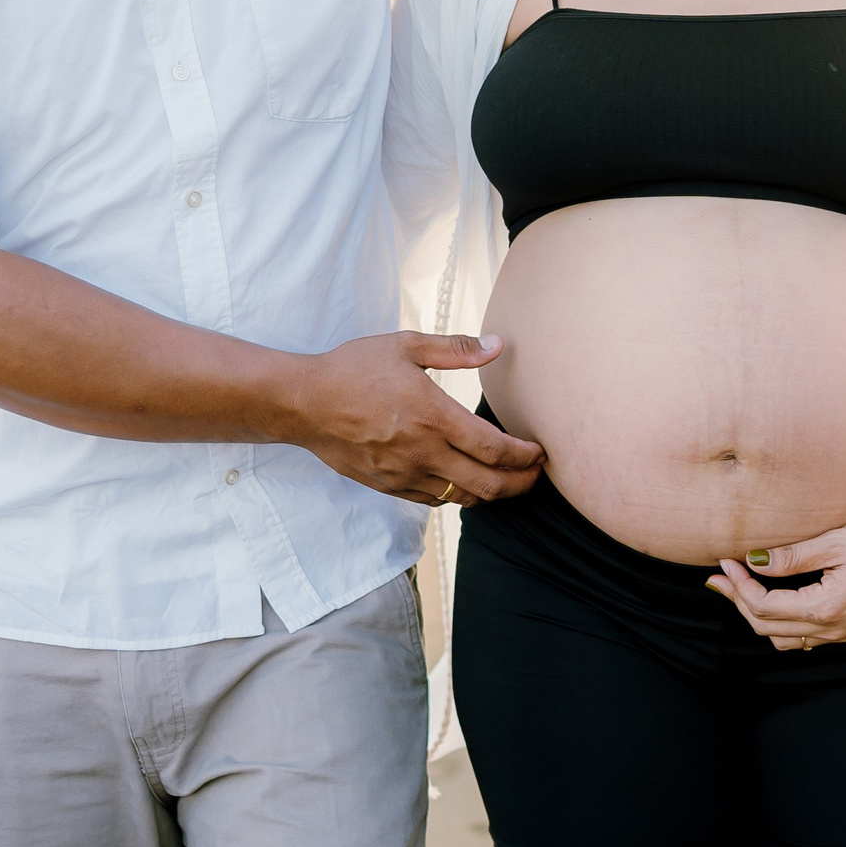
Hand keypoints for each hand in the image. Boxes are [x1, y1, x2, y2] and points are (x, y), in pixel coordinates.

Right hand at [280, 331, 543, 505]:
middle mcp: (424, 453)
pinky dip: (459, 495)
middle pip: (489, 485)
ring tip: (508, 480)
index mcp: (434, 417)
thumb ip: (457, 349)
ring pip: (464, 498)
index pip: (495, 450)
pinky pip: (435, 501)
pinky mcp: (389, 487)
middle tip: (536, 474)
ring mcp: (406, 475)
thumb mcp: (406, 346)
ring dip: (493, 493)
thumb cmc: (354, 369)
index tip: (540, 452)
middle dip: (521, 483)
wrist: (305, 404)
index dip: (526, 457)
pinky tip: (466, 481)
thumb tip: (499, 345)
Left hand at [704, 514, 845, 650]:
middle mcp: (831, 630)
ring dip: (758, 616)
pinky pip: (804, 638)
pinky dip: (781, 622)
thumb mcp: (837, 542)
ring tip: (742, 588)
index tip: (725, 561)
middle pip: (767, 627)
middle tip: (720, 577)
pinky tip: (776, 600)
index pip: (764, 607)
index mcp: (825, 608)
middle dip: (739, 602)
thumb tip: (754, 561)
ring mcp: (841, 634)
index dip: (739, 585)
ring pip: (783, 639)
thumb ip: (793, 556)